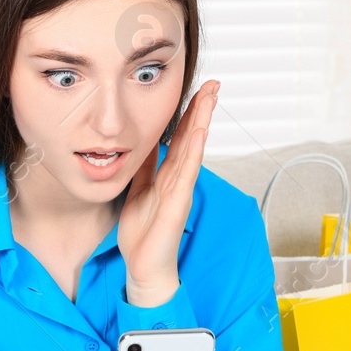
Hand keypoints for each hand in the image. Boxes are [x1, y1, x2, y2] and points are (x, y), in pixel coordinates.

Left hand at [117, 79, 218, 306]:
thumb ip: (144, 168)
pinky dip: (195, 151)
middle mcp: (178, 179)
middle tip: (214, 83)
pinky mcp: (177, 202)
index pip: (182, 137)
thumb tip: (142, 143)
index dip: (189, 113)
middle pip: (193, 137)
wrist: (144, 267)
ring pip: (194, 148)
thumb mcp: (137, 190)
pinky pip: (187, 172)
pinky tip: (201, 132)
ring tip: (211, 97)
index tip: (198, 90)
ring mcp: (180, 189)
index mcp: (167, 175)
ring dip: (202, 121)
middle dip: (202, 109)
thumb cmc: (143, 235)